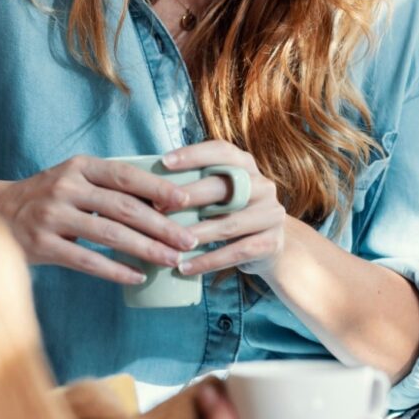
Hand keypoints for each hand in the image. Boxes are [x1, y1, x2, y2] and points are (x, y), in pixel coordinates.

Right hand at [0, 156, 200, 283]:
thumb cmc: (47, 197)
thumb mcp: (73, 180)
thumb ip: (107, 187)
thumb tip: (161, 202)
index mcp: (78, 166)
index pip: (125, 175)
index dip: (157, 188)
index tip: (185, 201)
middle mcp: (66, 187)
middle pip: (123, 206)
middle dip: (161, 225)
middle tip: (188, 240)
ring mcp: (53, 216)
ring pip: (110, 234)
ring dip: (146, 249)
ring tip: (171, 260)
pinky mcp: (43, 244)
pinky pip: (87, 260)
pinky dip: (115, 269)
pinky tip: (137, 276)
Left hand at [162, 141, 285, 277]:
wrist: (268, 245)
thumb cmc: (229, 212)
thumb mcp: (219, 192)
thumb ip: (195, 182)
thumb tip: (147, 181)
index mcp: (246, 165)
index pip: (221, 151)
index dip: (193, 154)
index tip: (164, 162)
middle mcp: (262, 185)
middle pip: (224, 187)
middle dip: (188, 196)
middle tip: (157, 207)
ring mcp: (271, 214)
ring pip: (228, 224)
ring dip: (195, 234)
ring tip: (168, 243)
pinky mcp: (271, 243)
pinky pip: (236, 252)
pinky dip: (208, 261)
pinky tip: (184, 267)